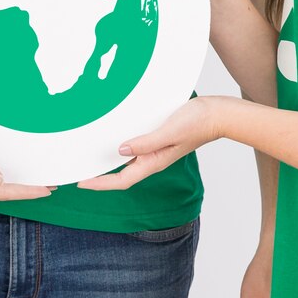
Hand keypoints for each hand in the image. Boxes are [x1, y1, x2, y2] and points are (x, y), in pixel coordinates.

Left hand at [78, 96, 223, 190]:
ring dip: (109, 163)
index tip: (81, 183)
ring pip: (126, 162)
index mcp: (154, 162)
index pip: (122, 180)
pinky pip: (134, 148)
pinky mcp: (157, 139)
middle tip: (79, 173)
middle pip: (121, 174)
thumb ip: (146, 142)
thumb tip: (120, 150)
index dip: (101, 184)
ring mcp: (155, 150)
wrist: (217, 114)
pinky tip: (113, 140)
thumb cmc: (197, 123)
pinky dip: (120, 148)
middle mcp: (152, 159)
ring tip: (90, 159)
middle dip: (100, 177)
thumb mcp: (169, 132)